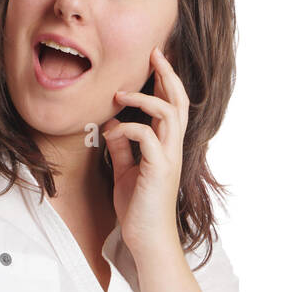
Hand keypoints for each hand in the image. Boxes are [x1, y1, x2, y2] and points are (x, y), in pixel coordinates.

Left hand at [101, 46, 189, 260]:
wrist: (145, 239)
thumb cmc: (137, 208)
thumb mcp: (125, 171)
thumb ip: (122, 148)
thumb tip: (112, 126)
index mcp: (167, 146)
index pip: (173, 106)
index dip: (166, 81)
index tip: (154, 60)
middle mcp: (173, 148)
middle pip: (179, 102)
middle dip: (167, 75)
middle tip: (153, 53)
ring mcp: (169, 158)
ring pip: (169, 114)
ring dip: (145, 99)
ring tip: (121, 95)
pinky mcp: (158, 170)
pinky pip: (146, 138)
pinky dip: (128, 129)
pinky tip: (113, 133)